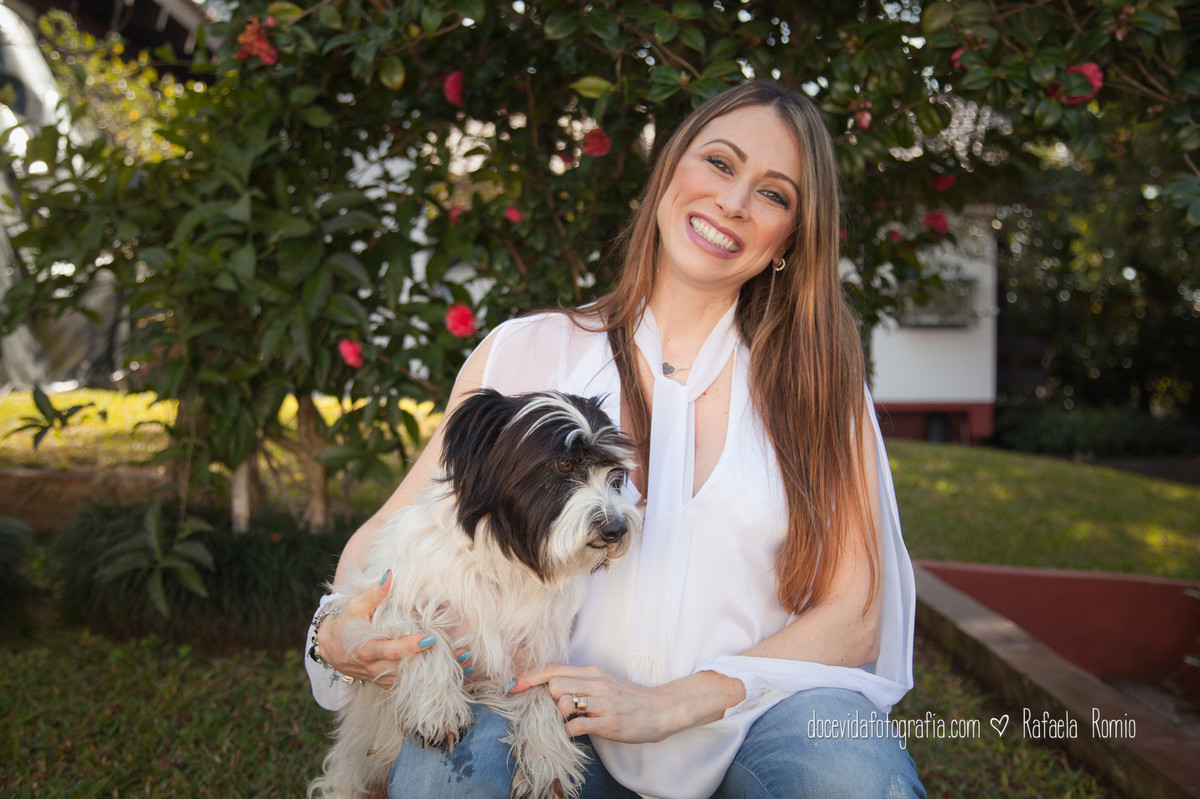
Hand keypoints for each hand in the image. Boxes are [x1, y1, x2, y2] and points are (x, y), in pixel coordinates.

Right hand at [317, 571, 470, 687]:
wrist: (331, 650)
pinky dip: (432, 680)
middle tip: (462, 654)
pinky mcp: (387, 683)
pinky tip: (455, 672)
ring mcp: (382, 678)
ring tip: (466, 662)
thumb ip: (373, 594)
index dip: (410, 646)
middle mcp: (376, 668)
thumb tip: (390, 575)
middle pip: (408, 668)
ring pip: (413, 680)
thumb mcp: (354, 607)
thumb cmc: (345, 624)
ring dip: (439, 673)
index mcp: (366, 649)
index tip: (431, 638)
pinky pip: (411, 684)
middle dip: (436, 663)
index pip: (390, 650)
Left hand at [512, 664, 683, 743]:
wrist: (662, 709)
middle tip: (550, 710)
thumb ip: (580, 682)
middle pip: (554, 684)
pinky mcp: (609, 723)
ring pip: (563, 702)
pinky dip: (568, 731)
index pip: (554, 669)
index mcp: (592, 672)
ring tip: (566, 721)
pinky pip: (577, 726)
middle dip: (546, 699)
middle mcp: (596, 683)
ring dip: (558, 715)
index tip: (512, 686)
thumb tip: (550, 687)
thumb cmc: (630, 698)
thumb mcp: (604, 682)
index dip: (530, 677)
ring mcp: (603, 703)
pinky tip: (571, 734)